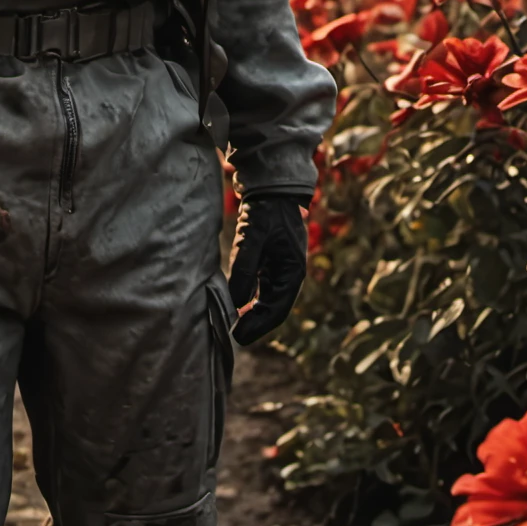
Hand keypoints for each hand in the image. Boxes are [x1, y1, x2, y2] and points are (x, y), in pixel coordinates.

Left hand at [227, 194, 308, 346]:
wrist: (271, 188)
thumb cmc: (266, 211)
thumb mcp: (253, 236)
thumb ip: (245, 267)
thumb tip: (237, 301)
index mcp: (292, 272)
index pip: (278, 309)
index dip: (259, 325)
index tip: (240, 336)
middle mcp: (289, 274)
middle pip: (273, 309)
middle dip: (255, 324)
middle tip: (234, 336)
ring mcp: (279, 269)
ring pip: (267, 300)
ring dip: (252, 314)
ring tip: (234, 325)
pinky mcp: (269, 262)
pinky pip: (261, 288)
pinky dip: (250, 299)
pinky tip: (236, 305)